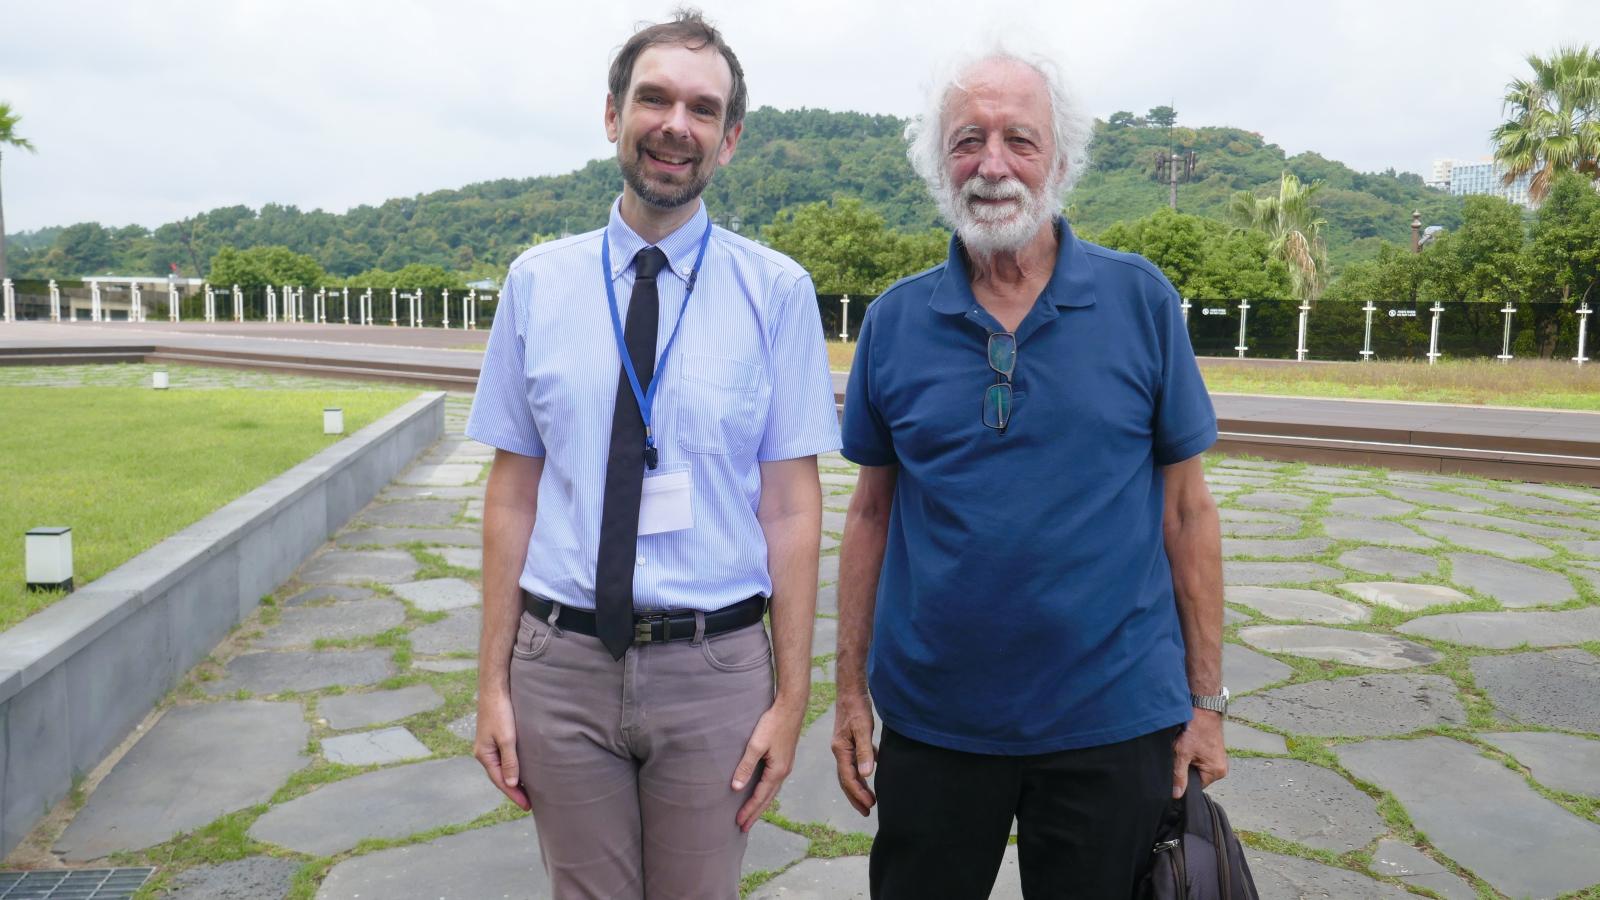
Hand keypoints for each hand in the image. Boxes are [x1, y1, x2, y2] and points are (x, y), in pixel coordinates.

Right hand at [474, 689, 530, 810]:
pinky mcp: (496, 736)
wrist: (495, 688)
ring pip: (503, 767)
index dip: (514, 794)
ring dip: (514, 779)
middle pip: (501, 776)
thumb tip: (512, 783)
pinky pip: (505, 758)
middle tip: (530, 803)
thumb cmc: (501, 712)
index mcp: (484, 755)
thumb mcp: (507, 738)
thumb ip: (510, 760)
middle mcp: (484, 752)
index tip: (527, 806)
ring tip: (528, 791)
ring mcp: (490, 745)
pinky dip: (514, 766)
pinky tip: (523, 769)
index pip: (500, 781)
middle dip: (514, 790)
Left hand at [732, 702, 804, 831]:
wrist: (790, 707)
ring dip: (761, 804)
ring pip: (772, 791)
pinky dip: (766, 792)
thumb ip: (745, 767)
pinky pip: (774, 782)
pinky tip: (761, 792)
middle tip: (744, 827)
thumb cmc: (772, 724)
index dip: (749, 810)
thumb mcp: (755, 745)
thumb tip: (735, 788)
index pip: (760, 797)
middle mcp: (784, 772)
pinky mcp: (785, 759)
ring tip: (752, 814)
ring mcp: (786, 766)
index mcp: (777, 771)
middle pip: (768, 799)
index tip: (739, 823)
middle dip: (756, 813)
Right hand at [830, 690, 877, 815]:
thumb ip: (865, 751)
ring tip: (870, 799)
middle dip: (856, 797)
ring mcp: (844, 746)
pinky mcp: (851, 741)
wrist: (850, 691)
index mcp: (841, 750)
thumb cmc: (857, 709)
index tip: (869, 806)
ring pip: (850, 772)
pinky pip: (856, 761)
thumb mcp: (863, 729)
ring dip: (859, 786)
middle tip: (867, 811)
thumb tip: (866, 774)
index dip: (858, 794)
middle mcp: (840, 751)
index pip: (848, 778)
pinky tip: (872, 773)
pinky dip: (863, 771)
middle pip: (846, 780)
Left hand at [1171, 710, 1227, 797]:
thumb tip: (1176, 795)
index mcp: (1216, 772)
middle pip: (1196, 777)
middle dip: (1185, 769)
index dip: (1182, 780)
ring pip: (1196, 767)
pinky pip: (1200, 760)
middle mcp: (1221, 768)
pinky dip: (1191, 754)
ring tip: (1185, 748)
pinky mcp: (1214, 752)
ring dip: (1188, 760)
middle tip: (1180, 755)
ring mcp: (1218, 760)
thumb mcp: (1182, 753)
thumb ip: (1178, 775)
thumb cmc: (1196, 728)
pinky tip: (1188, 745)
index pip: (1195, 787)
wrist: (1203, 708)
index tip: (1175, 770)